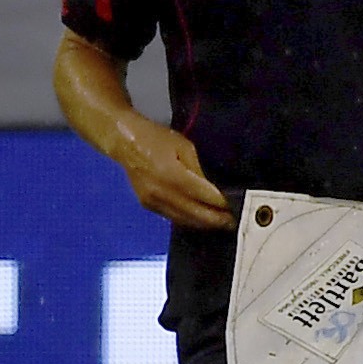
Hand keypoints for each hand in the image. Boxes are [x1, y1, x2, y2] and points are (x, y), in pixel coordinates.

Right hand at [108, 122, 229, 230]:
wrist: (124, 142)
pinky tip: (203, 220)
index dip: (222, 204)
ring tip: (224, 223)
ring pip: (184, 220)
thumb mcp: (184, 147)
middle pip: (195, 213)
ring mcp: (151, 202)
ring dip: (205, 224)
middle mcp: (160, 193)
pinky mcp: (147, 205)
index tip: (239, 207)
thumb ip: (199, 171)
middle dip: (217, 219)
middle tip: (236, 221)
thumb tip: (214, 191)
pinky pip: (173, 217)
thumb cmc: (157, 139)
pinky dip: (190, 220)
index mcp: (170, 175)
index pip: (203, 196)